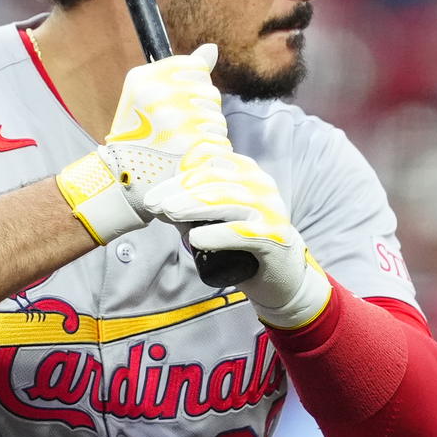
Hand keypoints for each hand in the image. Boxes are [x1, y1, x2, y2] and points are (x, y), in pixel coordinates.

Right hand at [56, 44, 230, 244]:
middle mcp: (159, 95)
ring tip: (181, 145)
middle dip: (201, 111)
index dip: (194, 86)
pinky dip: (209, 151)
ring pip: (216, 118)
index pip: (196, 67)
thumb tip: (212, 49)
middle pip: (210, 92)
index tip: (178, 103)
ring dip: (206, 132)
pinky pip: (218, 140)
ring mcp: (176, 120)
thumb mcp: (147, 96)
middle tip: (177, 129)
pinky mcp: (192, 145)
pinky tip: (188, 158)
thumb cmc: (137, 137)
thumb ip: (181, 71)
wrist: (123, 183)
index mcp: (144, 78)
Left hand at [146, 150, 330, 328]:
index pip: (210, 163)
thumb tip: (156, 203)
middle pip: (215, 180)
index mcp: (247, 173)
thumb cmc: (245, 240)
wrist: (283, 273)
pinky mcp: (274, 237)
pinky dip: (217, 234)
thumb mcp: (218, 218)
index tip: (154, 192)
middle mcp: (261, 185)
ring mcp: (271, 209)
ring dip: (194, 205)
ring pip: (227, 201)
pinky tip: (196, 238)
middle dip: (180, 190)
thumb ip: (191, 208)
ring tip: (169, 212)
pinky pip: (242, 232)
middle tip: (153, 203)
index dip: (180, 174)